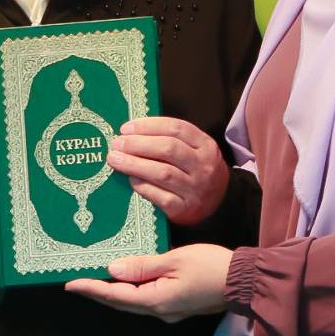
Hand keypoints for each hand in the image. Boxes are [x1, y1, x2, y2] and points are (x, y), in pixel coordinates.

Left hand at [63, 244, 232, 322]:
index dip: (91, 289)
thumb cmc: (211, 266)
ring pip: (134, 302)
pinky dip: (133, 290)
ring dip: (115, 292)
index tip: (70, 284)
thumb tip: (113, 270)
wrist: (244, 281)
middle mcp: (160, 311)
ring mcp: (170, 311)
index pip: (115, 296)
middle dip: (99, 293)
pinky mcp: (178, 305)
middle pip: (122, 303)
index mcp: (156, 301)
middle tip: (77, 282)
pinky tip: (127, 279)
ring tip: (96, 279)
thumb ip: (142, 266)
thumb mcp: (174, 260)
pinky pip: (147, 299)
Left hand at [106, 116, 229, 226]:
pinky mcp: (184, 209)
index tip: (126, 128)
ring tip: (115, 159)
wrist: (219, 203)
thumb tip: (131, 133)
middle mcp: (203, 166)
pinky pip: (160, 196)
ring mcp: (195, 189)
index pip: (176, 128)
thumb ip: (171, 140)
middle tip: (117, 144)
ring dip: (135, 164)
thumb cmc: (196, 171)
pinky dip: (142, 186)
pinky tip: (130, 179)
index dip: (148, 126)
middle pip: (169, 149)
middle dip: (138, 144)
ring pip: (162, 173)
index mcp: (206, 146)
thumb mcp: (194, 151)